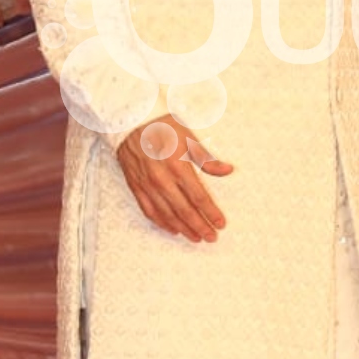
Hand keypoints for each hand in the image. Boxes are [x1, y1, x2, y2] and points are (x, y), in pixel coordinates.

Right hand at [115, 114, 232, 242]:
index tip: (221, 224)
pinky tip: (173, 229)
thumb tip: (227, 170)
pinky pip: (149, 211)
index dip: (211, 213)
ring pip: (167, 215)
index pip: (199, 197)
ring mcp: (147, 185)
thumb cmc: (163, 126)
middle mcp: (162, 179)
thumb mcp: (189, 137)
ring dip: (183, 228)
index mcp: (178, 166)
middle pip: (184, 210)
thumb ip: (207, 159)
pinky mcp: (136, 187)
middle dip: (200, 226)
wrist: (131, 120)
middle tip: (211, 237)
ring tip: (196, 237)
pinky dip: (162, 223)